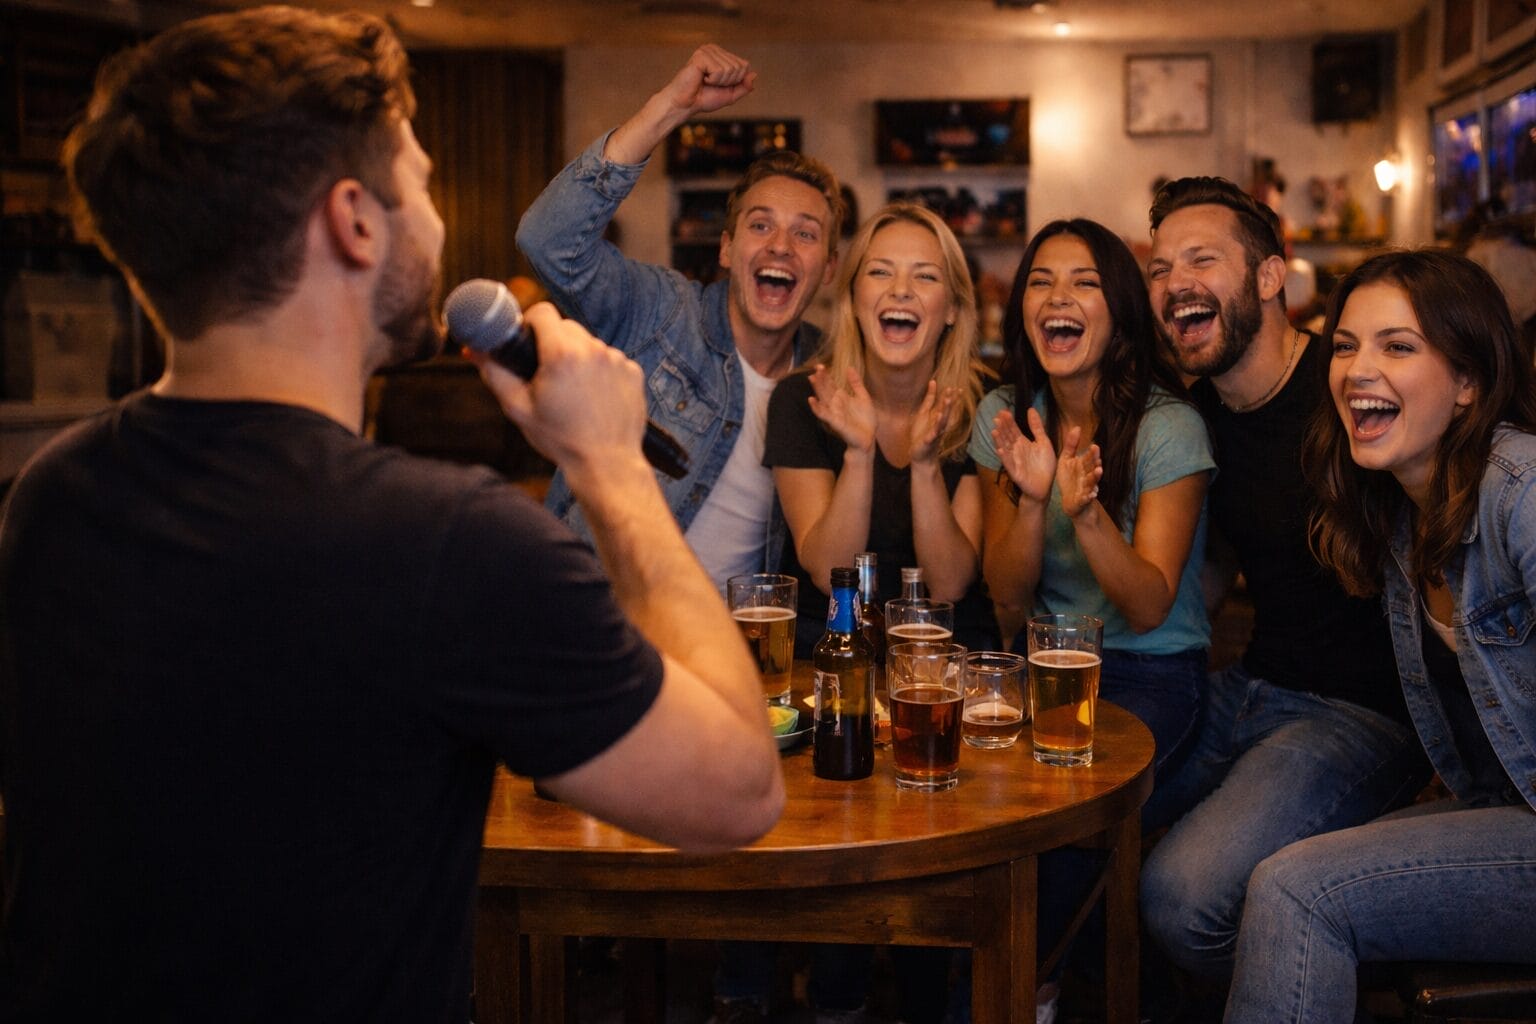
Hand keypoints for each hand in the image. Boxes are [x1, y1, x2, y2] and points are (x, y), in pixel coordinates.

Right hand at [467, 302, 647, 475]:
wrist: (606, 464)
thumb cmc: (560, 439)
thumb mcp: (518, 408)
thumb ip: (494, 373)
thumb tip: (473, 351)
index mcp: (563, 354)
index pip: (543, 312)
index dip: (530, 322)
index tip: (527, 340)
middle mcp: (593, 350)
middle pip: (567, 327)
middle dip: (553, 342)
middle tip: (546, 371)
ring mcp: (617, 360)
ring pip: (589, 344)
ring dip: (578, 358)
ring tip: (572, 391)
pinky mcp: (633, 372)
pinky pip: (610, 360)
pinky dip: (600, 372)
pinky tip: (594, 398)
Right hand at [660, 45, 755, 117]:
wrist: (685, 105)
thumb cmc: (704, 98)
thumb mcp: (730, 95)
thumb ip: (743, 87)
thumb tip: (754, 75)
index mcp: (721, 54)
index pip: (744, 66)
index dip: (735, 81)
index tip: (719, 85)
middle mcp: (714, 48)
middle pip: (739, 67)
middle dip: (728, 82)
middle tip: (711, 84)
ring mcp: (707, 50)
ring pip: (730, 69)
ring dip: (719, 82)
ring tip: (705, 81)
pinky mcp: (701, 55)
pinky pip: (719, 71)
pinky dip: (713, 80)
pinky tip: (701, 78)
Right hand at [806, 364, 876, 453]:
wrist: (868, 437)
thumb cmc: (866, 420)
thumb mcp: (863, 397)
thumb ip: (856, 383)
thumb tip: (849, 367)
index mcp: (841, 397)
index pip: (830, 384)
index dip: (825, 375)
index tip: (820, 366)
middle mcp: (835, 404)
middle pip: (825, 389)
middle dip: (821, 379)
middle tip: (816, 367)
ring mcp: (834, 412)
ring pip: (823, 398)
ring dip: (817, 389)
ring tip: (812, 378)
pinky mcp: (835, 422)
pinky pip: (824, 414)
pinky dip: (817, 407)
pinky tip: (811, 399)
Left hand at [909, 380, 957, 464]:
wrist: (919, 454)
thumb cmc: (922, 433)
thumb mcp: (923, 412)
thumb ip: (929, 399)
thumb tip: (933, 381)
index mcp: (938, 416)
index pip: (946, 405)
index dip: (952, 396)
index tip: (958, 387)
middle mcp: (940, 424)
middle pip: (946, 411)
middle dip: (950, 400)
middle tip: (954, 390)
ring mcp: (936, 432)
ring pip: (942, 420)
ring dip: (945, 411)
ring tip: (947, 400)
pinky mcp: (929, 440)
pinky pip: (934, 432)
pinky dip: (936, 425)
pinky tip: (938, 417)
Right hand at [993, 406, 1054, 504]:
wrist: (1046, 486)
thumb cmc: (1045, 465)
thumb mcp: (1043, 442)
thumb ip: (1037, 427)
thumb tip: (1031, 409)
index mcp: (1022, 443)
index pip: (1013, 430)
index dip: (1009, 421)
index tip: (1003, 411)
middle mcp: (1016, 451)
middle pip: (1007, 437)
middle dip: (1003, 427)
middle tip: (998, 417)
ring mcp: (1014, 461)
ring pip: (1005, 449)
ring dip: (999, 441)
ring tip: (995, 431)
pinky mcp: (1015, 473)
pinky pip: (1009, 464)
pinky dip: (1004, 458)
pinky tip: (1000, 450)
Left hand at [1056, 426, 1103, 519]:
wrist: (1070, 502)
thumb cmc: (1070, 479)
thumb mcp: (1066, 461)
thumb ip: (1071, 446)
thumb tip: (1077, 427)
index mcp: (1084, 467)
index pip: (1089, 459)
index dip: (1092, 454)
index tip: (1094, 446)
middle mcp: (1087, 477)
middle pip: (1092, 469)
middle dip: (1096, 464)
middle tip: (1099, 458)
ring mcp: (1086, 489)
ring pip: (1092, 483)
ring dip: (1095, 478)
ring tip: (1099, 471)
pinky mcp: (1082, 500)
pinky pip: (1086, 499)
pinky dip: (1088, 497)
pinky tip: (1091, 495)